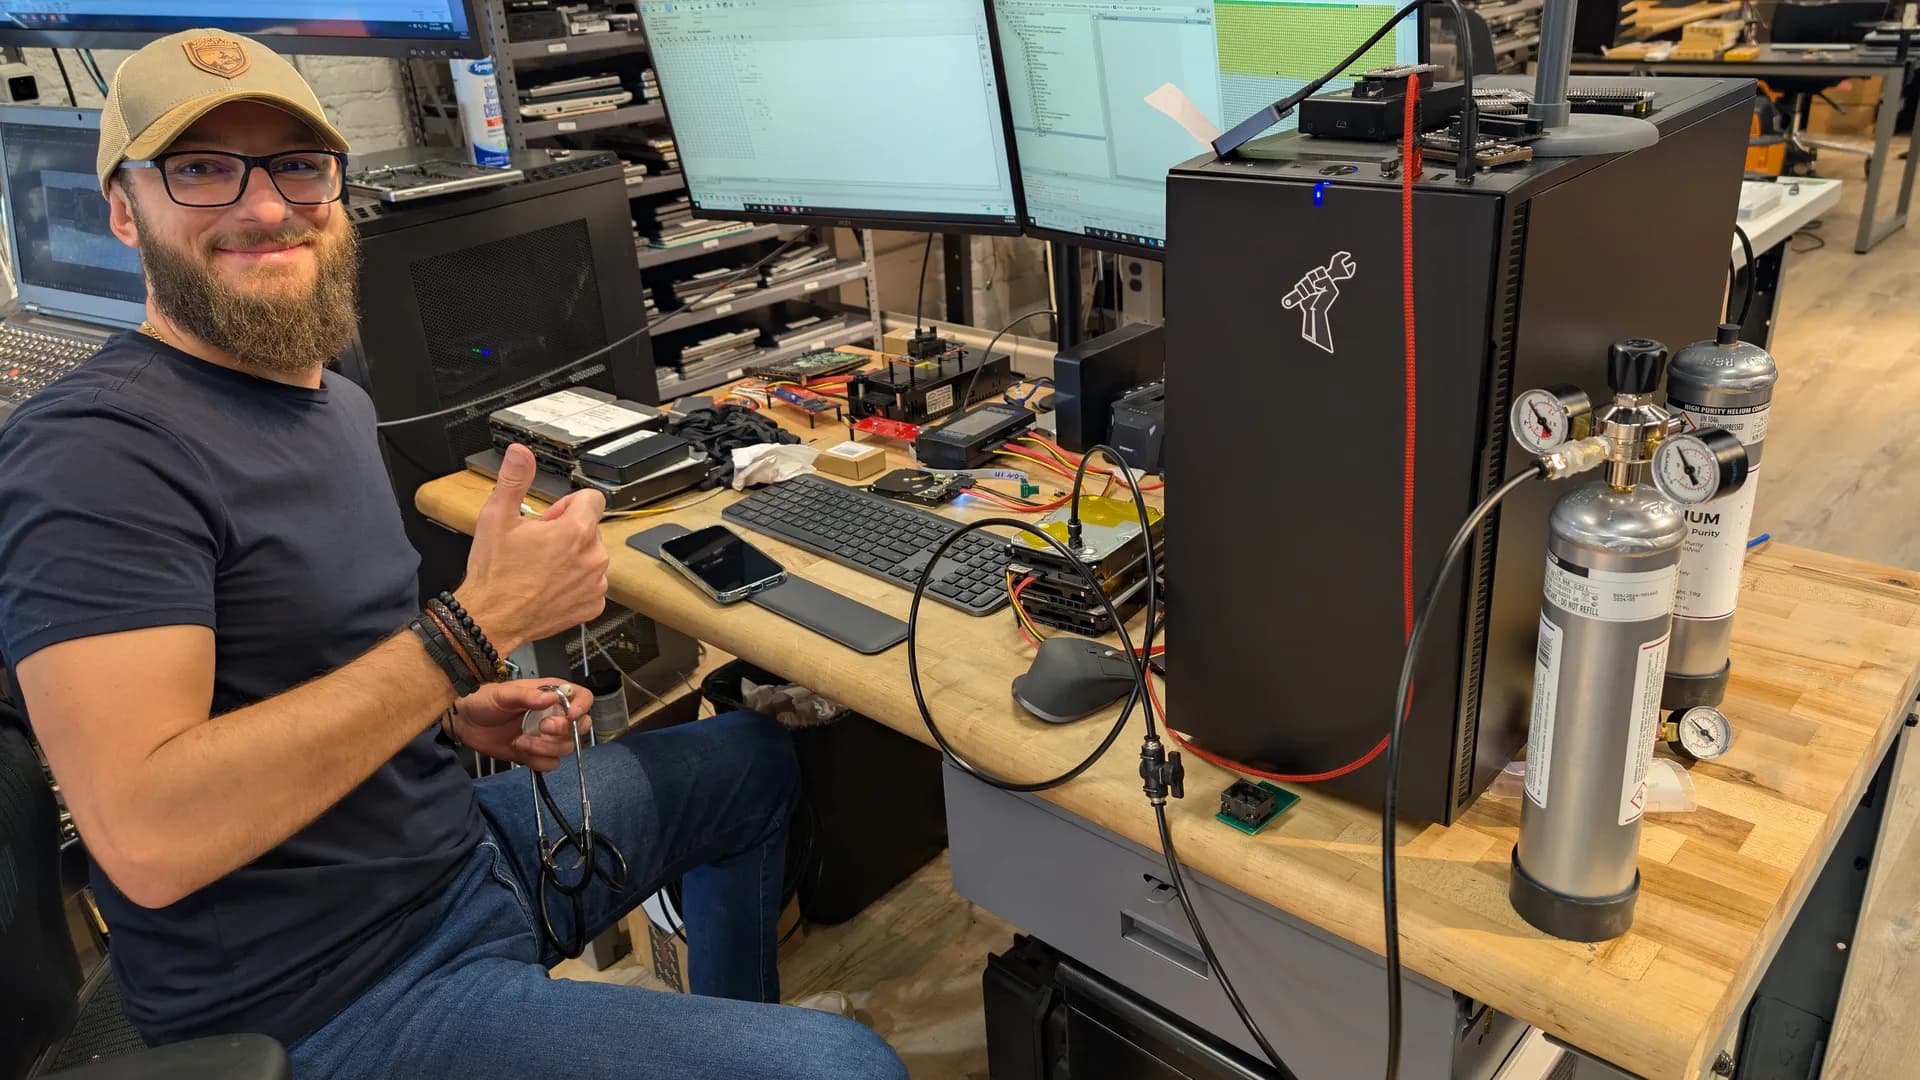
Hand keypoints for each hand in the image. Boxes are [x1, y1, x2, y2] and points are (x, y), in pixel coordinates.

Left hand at [453, 679, 593, 771]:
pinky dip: (538, 761)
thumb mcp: (504, 693)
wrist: (465, 722)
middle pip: (581, 727)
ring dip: (545, 748)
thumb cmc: (484, 700)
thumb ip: (528, 696)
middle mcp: (553, 715)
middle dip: (563, 731)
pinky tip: (520, 749)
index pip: (583, 698)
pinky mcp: (536, 754)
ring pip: (566, 748)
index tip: (571, 715)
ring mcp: (546, 737)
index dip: (583, 707)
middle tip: (543, 727)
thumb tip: (552, 698)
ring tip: (521, 740)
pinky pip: (551, 764)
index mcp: (551, 694)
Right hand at [457, 443, 609, 652]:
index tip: (550, 518)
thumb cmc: (494, 574)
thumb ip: (514, 480)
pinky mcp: (592, 605)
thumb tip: (521, 454)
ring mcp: (595, 583)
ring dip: (572, 557)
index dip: (567, 505)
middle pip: (590, 529)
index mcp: (576, 531)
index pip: (592, 498)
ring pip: (591, 556)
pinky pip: (591, 584)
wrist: (490, 619)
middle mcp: (593, 557)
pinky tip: (549, 585)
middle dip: (567, 531)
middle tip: (538, 545)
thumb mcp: (497, 517)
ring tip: (541, 567)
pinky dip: (574, 583)